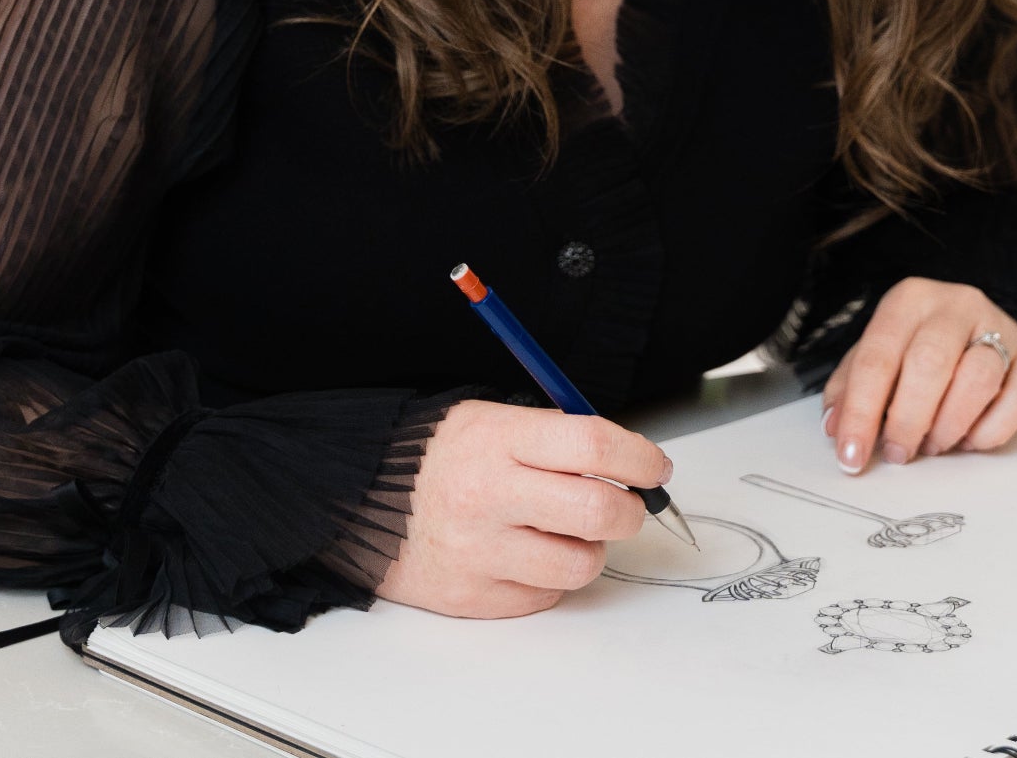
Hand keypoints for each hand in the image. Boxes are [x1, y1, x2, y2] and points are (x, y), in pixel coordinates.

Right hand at [376, 400, 672, 617]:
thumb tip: (629, 463)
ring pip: (580, 563)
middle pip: (596, 509)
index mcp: (498, 439)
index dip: (639, 456)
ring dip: (591, 549)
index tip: (655, 467)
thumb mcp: (492, 421)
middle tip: (627, 506)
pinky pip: (545, 595)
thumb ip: (557, 438)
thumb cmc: (439, 458)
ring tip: (568, 532)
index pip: (592, 444)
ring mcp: (479, 550)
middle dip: (629, 510)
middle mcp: (489, 494)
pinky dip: (550, 577)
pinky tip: (527, 553)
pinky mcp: (473, 596)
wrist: (361, 503)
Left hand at [821, 277, 1016, 473]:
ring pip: (977, 379)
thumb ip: (851, 389)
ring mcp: (1000, 326)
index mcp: (909, 301)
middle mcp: (956, 304)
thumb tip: (835, 428)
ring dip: (949, 426)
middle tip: (898, 453)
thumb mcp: (877, 357)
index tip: (852, 455)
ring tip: (934, 444)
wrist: (976, 326)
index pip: (877, 358)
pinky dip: (991, 431)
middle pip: (929, 364)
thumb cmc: (917, 347)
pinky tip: (970, 439)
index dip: (861, 412)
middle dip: (908, 420)